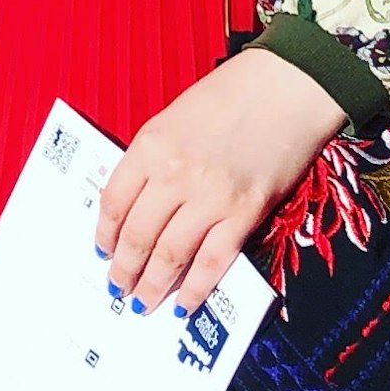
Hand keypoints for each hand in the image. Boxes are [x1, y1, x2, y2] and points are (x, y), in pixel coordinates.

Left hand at [96, 51, 347, 317]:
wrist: (287, 86)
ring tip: (142, 303)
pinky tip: (185, 304)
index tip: (102, 250)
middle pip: (138, 235)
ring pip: (170, 255)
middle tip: (118, 288)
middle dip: (124, 269)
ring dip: (153, 286)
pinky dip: (196, 288)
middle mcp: (174, 175)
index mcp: (150, 146)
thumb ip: (153, 159)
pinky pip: (213, 262)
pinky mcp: (245, 213)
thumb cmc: (231, 95)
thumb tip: (137, 205)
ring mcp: (211, 198)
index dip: (105, 234)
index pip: (114, 202)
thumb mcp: (174, 118)